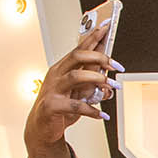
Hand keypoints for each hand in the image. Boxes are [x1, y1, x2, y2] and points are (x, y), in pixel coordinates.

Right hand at [25, 21, 120, 157]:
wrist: (41, 129)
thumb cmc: (59, 107)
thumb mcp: (77, 92)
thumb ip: (91, 82)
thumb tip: (110, 76)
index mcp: (62, 68)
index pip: (79, 48)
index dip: (93, 37)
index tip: (106, 28)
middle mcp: (56, 75)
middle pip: (77, 57)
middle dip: (100, 58)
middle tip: (116, 66)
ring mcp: (53, 89)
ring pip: (76, 77)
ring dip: (97, 80)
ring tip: (111, 87)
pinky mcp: (52, 106)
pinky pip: (75, 106)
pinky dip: (92, 110)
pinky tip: (101, 114)